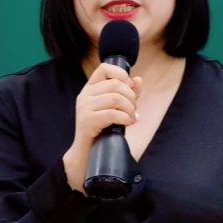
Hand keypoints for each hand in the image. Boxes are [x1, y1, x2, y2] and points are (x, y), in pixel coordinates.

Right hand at [63, 63, 141, 191]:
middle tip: (133, 109)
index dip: (121, 75)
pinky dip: (125, 118)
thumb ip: (127, 94)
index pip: (105, 68)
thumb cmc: (102, 130)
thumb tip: (138, 80)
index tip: (130, 88)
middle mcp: (84, 95)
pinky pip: (112, 113)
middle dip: (130, 96)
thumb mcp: (115, 109)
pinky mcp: (87, 121)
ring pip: (115, 98)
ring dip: (129, 108)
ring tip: (131, 117)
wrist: (86, 154)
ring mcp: (84, 108)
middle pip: (115, 84)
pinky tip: (128, 123)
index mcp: (90, 89)